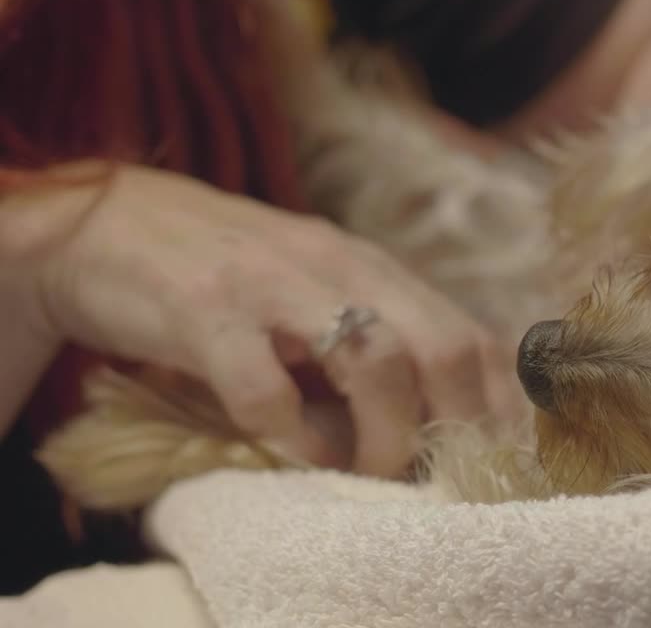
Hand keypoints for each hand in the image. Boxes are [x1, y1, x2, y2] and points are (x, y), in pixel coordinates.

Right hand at [3, 162, 508, 476]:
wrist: (105, 226)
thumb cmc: (225, 273)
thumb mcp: (316, 292)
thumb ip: (372, 337)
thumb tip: (436, 417)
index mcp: (372, 267)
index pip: (470, 334)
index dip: (497, 405)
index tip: (494, 458)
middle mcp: (338, 266)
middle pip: (442, 346)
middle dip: (452, 425)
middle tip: (428, 474)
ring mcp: (274, 286)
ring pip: (374, 362)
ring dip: (383, 436)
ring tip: (364, 470)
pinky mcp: (205, 312)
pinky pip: (268, 388)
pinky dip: (294, 436)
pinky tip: (293, 452)